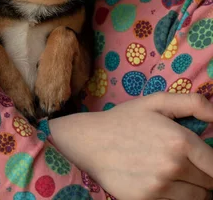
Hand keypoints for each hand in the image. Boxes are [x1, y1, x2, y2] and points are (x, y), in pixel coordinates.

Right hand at [49, 92, 212, 199]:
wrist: (90, 141)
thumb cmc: (126, 120)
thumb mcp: (156, 102)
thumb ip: (193, 103)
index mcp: (179, 140)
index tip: (206, 162)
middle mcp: (173, 167)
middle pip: (209, 183)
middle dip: (204, 175)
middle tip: (189, 164)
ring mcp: (160, 187)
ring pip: (197, 198)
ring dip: (194, 189)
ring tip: (179, 175)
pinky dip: (177, 197)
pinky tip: (165, 183)